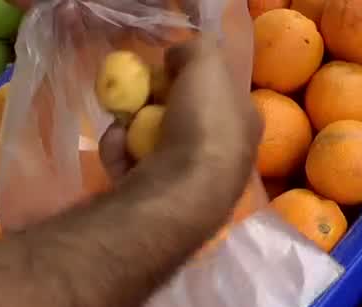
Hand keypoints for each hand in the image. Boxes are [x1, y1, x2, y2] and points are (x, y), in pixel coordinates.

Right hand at [100, 35, 260, 203]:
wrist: (180, 195)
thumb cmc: (204, 125)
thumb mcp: (208, 64)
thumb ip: (195, 50)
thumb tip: (177, 58)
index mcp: (245, 124)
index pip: (221, 92)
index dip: (192, 75)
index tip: (166, 67)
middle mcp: (224, 155)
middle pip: (183, 116)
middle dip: (153, 101)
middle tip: (136, 93)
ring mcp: (193, 182)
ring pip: (155, 142)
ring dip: (131, 127)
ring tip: (121, 121)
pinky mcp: (162, 201)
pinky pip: (135, 167)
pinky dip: (120, 154)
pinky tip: (116, 146)